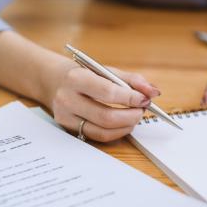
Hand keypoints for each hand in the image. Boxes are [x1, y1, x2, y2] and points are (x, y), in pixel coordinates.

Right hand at [46, 62, 160, 141]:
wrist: (53, 81)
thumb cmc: (83, 74)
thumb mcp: (105, 70)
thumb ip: (131, 80)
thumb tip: (153, 92)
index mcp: (76, 78)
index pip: (107, 92)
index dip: (130, 98)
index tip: (145, 99)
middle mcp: (67, 98)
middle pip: (105, 116)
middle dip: (130, 116)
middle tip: (142, 110)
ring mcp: (66, 116)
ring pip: (102, 131)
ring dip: (125, 126)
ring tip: (135, 116)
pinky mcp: (69, 129)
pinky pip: (97, 136)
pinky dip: (116, 132)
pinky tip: (123, 124)